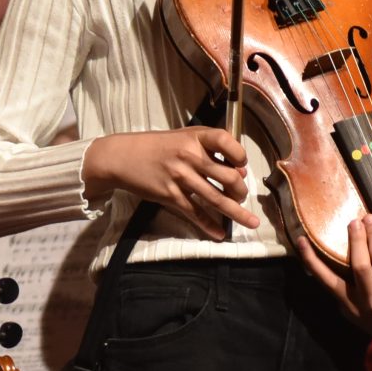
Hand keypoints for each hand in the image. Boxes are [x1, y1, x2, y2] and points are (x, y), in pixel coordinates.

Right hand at [82, 127, 258, 239]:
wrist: (121, 157)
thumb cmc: (158, 146)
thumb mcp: (184, 137)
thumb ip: (211, 149)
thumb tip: (239, 171)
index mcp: (196, 137)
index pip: (227, 141)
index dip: (240, 155)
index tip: (242, 165)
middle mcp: (190, 156)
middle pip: (228, 177)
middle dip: (241, 190)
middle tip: (242, 196)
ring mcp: (180, 177)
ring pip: (216, 199)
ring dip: (236, 212)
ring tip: (250, 221)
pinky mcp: (170, 195)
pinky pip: (195, 212)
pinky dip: (209, 225)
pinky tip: (220, 233)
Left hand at [285, 210, 371, 328]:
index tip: (371, 218)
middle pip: (361, 265)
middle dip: (358, 240)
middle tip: (357, 220)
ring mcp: (356, 306)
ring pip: (335, 277)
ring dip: (321, 255)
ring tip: (314, 234)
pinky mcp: (346, 308)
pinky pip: (326, 285)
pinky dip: (312, 265)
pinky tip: (302, 246)